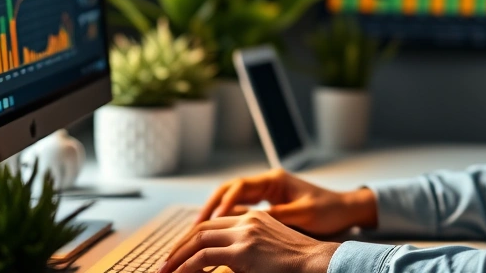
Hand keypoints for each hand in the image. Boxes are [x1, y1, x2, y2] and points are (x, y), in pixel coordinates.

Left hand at [158, 210, 338, 272]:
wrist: (319, 264)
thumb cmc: (299, 263)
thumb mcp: (269, 249)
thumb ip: (246, 250)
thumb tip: (223, 264)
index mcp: (254, 218)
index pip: (214, 224)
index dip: (192, 238)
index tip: (179, 253)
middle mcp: (247, 221)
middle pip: (202, 228)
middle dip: (179, 247)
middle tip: (165, 264)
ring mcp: (245, 234)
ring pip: (198, 241)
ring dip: (178, 257)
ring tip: (166, 271)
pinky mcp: (244, 252)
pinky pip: (205, 258)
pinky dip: (188, 266)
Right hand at [195, 168, 377, 236]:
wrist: (346, 208)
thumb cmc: (329, 210)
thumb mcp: (303, 215)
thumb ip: (276, 216)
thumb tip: (248, 223)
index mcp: (274, 180)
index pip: (239, 187)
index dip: (223, 204)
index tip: (211, 221)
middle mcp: (267, 182)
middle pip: (229, 190)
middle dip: (210, 207)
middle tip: (194, 226)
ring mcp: (267, 191)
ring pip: (232, 198)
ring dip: (215, 213)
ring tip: (197, 231)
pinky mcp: (269, 203)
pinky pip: (241, 207)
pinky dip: (227, 218)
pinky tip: (217, 232)